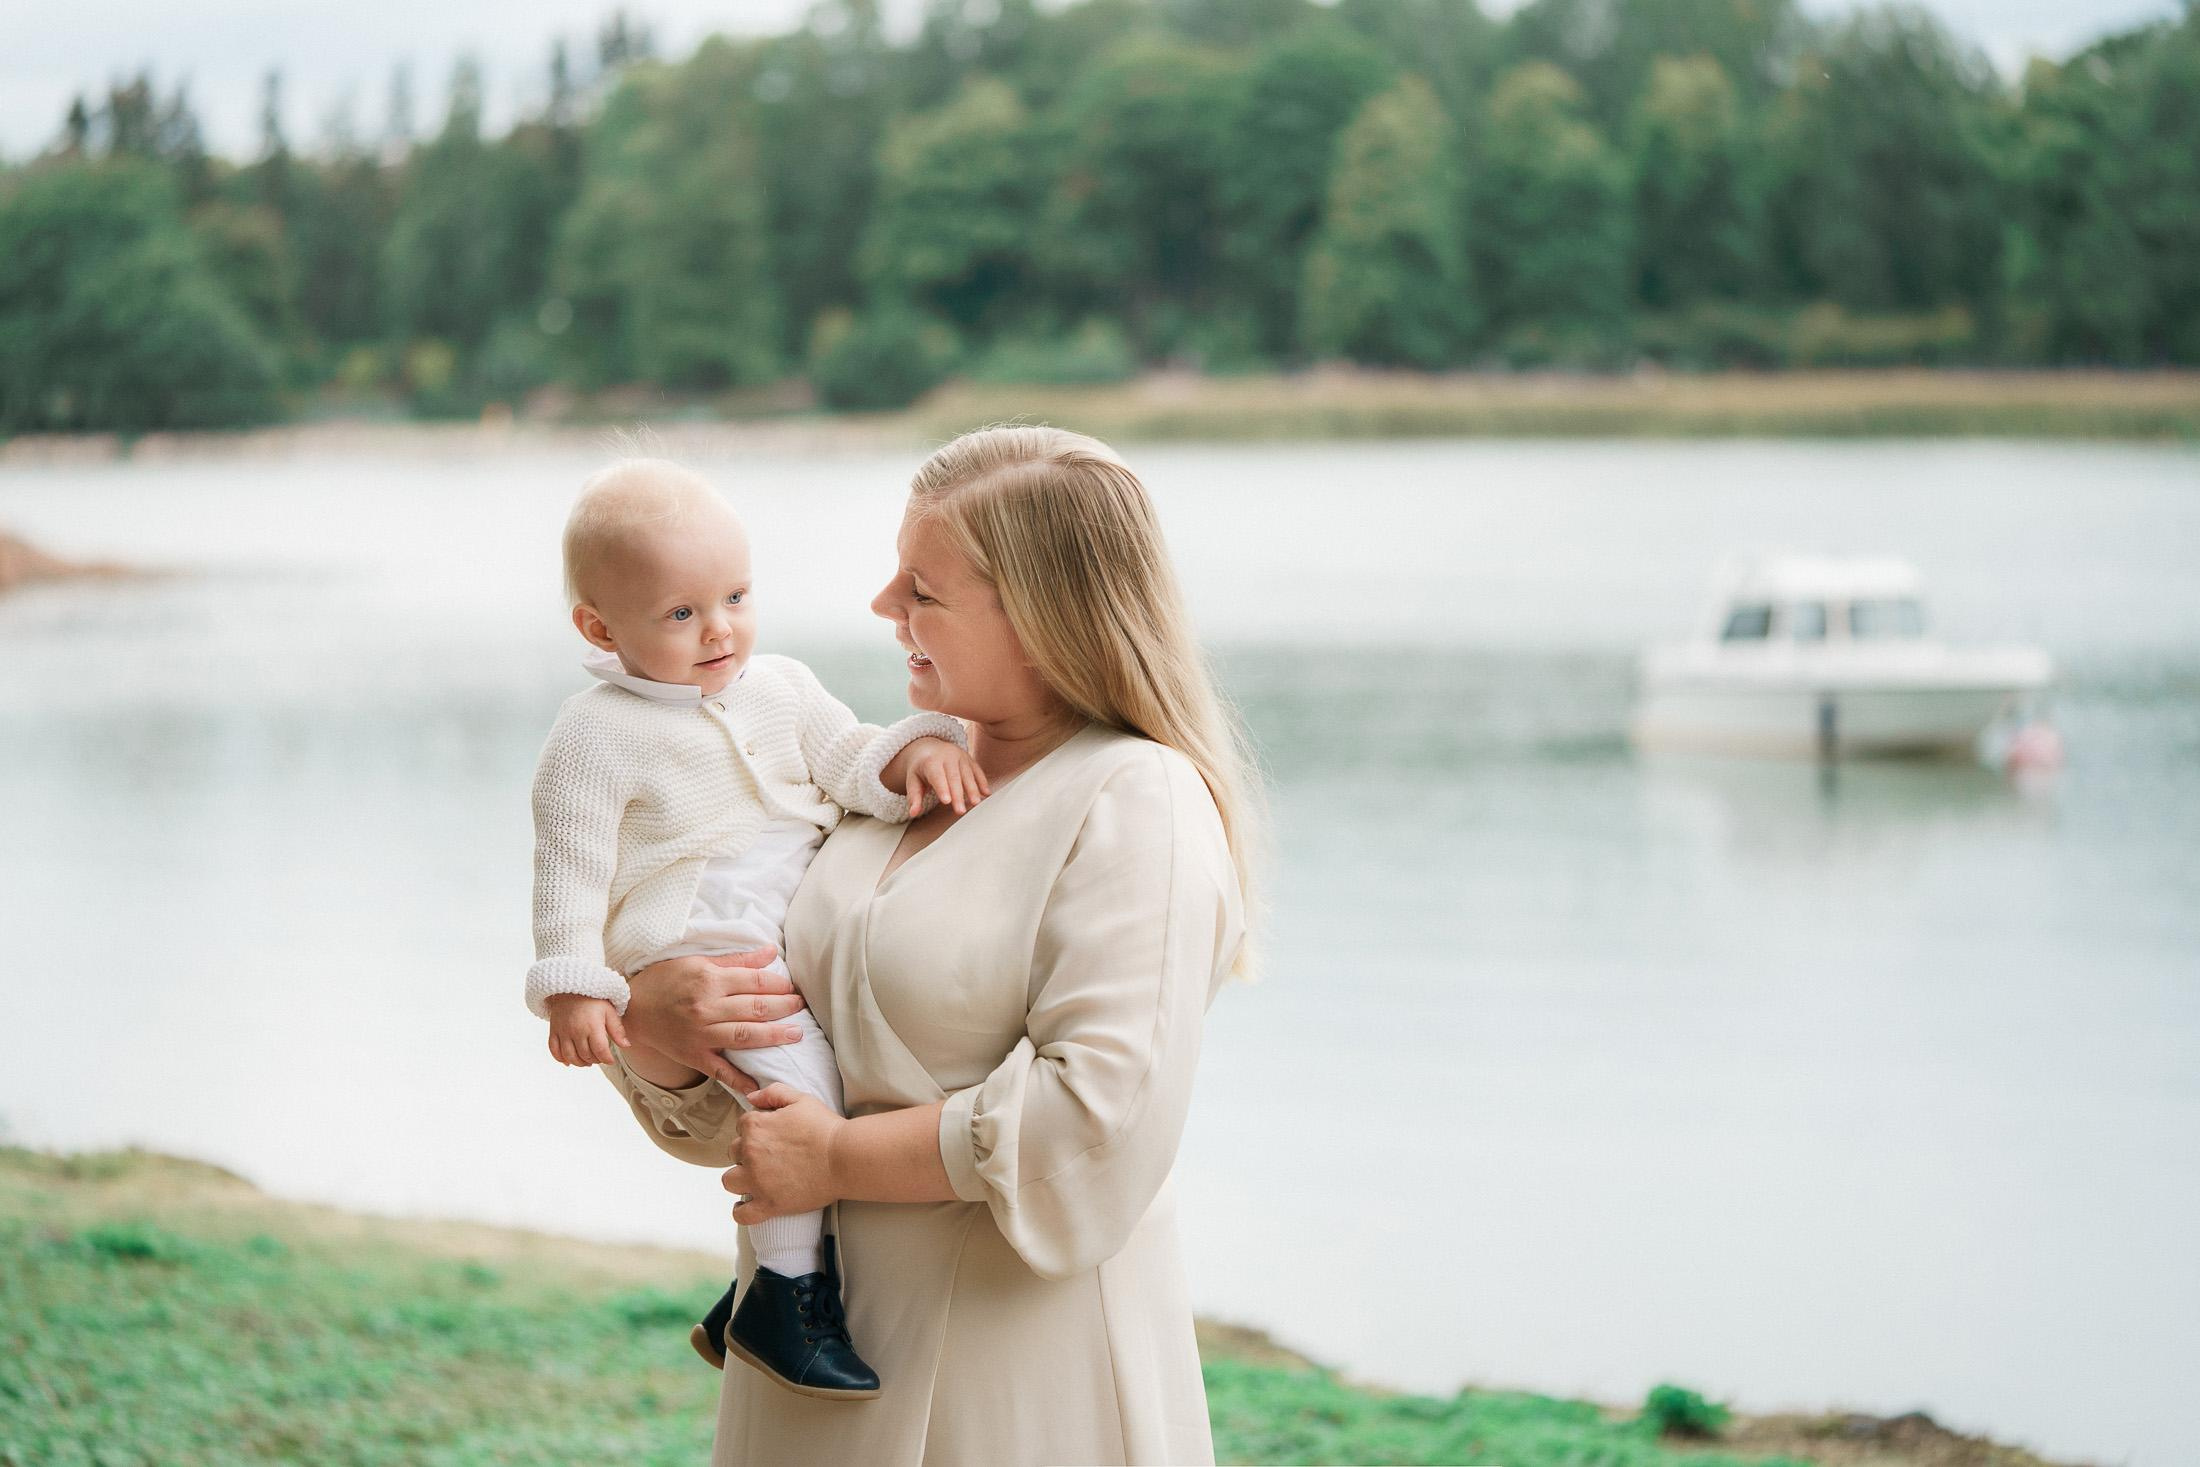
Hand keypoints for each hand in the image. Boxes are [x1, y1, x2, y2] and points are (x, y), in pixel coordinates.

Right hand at [545, 994, 627, 1065]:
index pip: (600, 1050)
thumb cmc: (593, 999)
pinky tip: (568, 1061)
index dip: (607, 1059)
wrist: (571, 986)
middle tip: (600, 1058)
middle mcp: (576, 1031)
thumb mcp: (609, 1011)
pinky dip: (560, 1059)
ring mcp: (563, 1032)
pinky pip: (554, 1050)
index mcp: (592, 1026)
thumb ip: (617, 1029)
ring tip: (587, 1062)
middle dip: (595, 1060)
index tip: (611, 1060)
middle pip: (585, 1055)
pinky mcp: (554, 1031)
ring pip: (570, 1056)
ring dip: (579, 1063)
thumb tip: (626, 1045)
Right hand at [621, 948, 806, 1090]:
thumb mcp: (697, 961)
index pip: (755, 982)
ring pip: (745, 1036)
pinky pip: (721, 1070)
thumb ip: (736, 960)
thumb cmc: (664, 980)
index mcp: (709, 980)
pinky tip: (759, 1085)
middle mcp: (707, 1008)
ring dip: (774, 1036)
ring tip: (796, 1034)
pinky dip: (740, 1080)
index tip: (792, 987)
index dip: (779, 984)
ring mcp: (701, 1035)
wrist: (632, 1010)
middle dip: (784, 1007)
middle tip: (801, 1006)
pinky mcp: (694, 1055)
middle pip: (756, 1008)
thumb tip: (771, 952)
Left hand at [721, 1083, 844, 1223]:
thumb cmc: (825, 1128)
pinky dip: (741, 1211)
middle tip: (768, 1155)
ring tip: (754, 1178)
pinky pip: (742, 1214)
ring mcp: (757, 1181)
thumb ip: (773, 1093)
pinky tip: (747, 1205)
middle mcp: (750, 1153)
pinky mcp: (768, 1204)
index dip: (756, 1129)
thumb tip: (751, 1097)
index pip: (742, 1125)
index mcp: (756, 1126)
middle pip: (734, 1152)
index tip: (769, 1135)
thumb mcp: (801, 1099)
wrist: (844, 1157)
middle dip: (747, 1152)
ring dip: (739, 1178)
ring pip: (729, 1181)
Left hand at [889, 735, 990, 816]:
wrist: (930, 747)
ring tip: (976, 803)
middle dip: (958, 795)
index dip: (942, 789)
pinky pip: (977, 771)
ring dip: (973, 789)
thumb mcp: (913, 780)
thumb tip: (913, 813)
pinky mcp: (970, 759)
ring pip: (968, 774)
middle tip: (961, 811)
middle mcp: (947, 757)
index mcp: (931, 761)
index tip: (946, 801)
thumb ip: (914, 797)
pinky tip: (986, 793)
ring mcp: (961, 757)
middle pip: (954, 777)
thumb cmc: (921, 768)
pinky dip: (982, 782)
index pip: (937, 776)